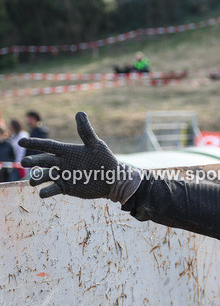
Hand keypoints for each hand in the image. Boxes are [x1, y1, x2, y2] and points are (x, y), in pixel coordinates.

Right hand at [19, 111, 141, 201]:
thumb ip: (86, 131)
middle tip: (25, 162)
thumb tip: (79, 112)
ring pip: (44, 176)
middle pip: (43, 161)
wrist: (112, 179)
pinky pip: (53, 189)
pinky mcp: (65, 188)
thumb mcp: (95, 145)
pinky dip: (46, 192)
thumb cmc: (104, 160)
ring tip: (33, 181)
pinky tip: (42, 193)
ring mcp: (62, 176)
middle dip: (32, 161)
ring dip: (37, 177)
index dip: (34, 143)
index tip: (21, 141)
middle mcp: (61, 163)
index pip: (47, 146)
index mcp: (66, 151)